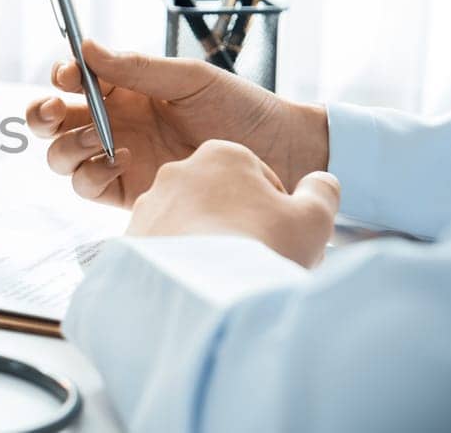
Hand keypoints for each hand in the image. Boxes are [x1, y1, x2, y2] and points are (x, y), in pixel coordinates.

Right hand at [26, 41, 327, 207]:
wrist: (279, 156)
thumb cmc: (241, 108)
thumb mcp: (190, 78)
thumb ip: (137, 67)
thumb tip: (86, 47)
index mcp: (125, 89)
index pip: (75, 81)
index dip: (62, 76)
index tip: (69, 75)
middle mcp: (114, 123)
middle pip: (53, 121)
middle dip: (42, 114)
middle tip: (56, 110)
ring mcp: (117, 158)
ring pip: (62, 155)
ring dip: (66, 145)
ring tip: (98, 139)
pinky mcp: (126, 192)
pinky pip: (87, 186)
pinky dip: (91, 174)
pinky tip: (121, 161)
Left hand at [127, 140, 340, 266]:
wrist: (204, 295)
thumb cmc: (261, 249)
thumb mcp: (313, 218)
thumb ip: (321, 192)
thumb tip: (321, 181)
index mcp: (221, 155)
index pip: (257, 178)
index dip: (276, 211)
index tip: (280, 237)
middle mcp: (176, 172)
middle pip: (219, 199)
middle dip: (238, 224)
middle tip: (255, 258)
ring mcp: (148, 205)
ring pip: (189, 223)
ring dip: (207, 243)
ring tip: (226, 274)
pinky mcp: (130, 239)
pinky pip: (163, 248)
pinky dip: (180, 263)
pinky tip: (198, 283)